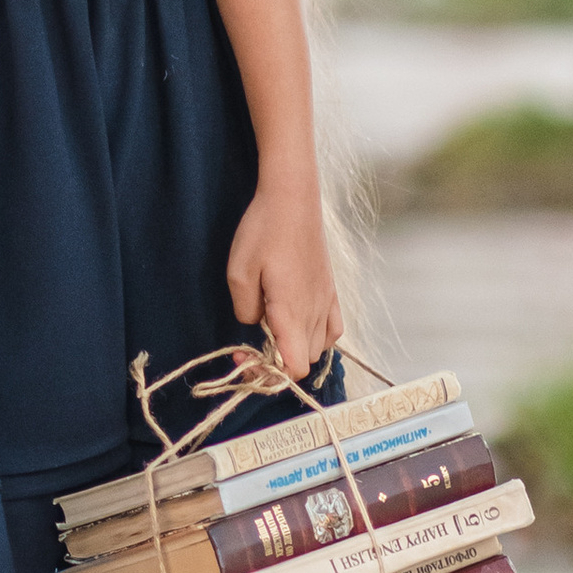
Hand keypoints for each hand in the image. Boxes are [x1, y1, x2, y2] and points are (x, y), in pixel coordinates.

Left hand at [226, 179, 342, 381]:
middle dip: (278, 363)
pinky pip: (334, 329)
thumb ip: (245, 310)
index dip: (270, 374)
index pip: (295, 366)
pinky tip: (300, 324)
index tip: (246, 358)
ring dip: (296, 349)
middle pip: (305, 361)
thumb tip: (255, 325)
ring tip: (273, 331)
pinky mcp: (331, 289)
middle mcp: (314, 311)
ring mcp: (326, 300)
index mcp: (291, 311)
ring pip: (320, 347)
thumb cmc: (263, 231)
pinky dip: (319, 337)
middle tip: (251, 344)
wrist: (293, 198)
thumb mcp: (238, 272)